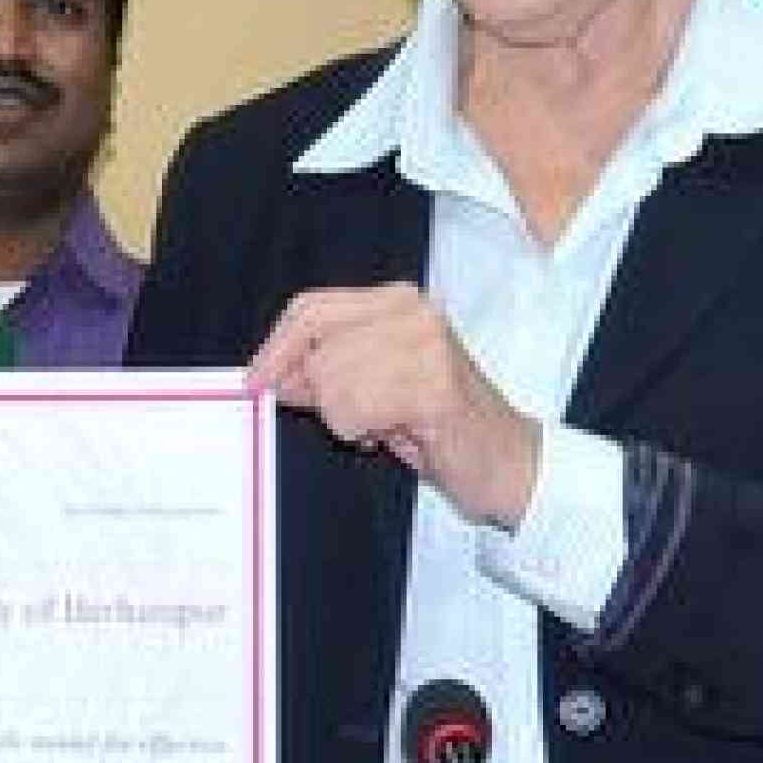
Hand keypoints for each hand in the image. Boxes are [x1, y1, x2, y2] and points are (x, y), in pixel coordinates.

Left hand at [249, 283, 539, 527]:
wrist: (508, 462)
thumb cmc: (438, 425)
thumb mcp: (371, 385)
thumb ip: (325, 370)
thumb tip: (272, 373)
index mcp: (396, 301)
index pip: (310, 308)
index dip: (276, 347)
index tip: (254, 381)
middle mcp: (412, 311)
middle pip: (316, 349)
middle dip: (321, 395)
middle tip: (357, 418)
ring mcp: (426, 344)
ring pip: (331, 382)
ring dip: (347, 419)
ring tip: (387, 424)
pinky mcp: (434, 385)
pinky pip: (355, 409)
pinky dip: (363, 432)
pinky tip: (397, 434)